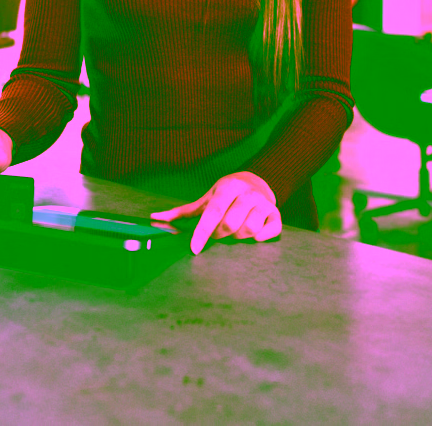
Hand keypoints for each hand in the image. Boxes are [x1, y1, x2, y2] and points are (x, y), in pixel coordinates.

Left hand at [150, 172, 281, 254]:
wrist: (256, 182)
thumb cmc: (226, 195)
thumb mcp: (206, 199)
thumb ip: (182, 211)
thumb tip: (154, 217)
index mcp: (227, 187)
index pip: (213, 212)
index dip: (202, 232)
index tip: (194, 249)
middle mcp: (247, 193)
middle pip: (230, 224)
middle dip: (220, 234)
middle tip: (218, 232)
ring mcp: (264, 203)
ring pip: (249, 230)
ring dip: (238, 237)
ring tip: (235, 230)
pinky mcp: (276, 214)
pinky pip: (270, 231)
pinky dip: (261, 237)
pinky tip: (254, 235)